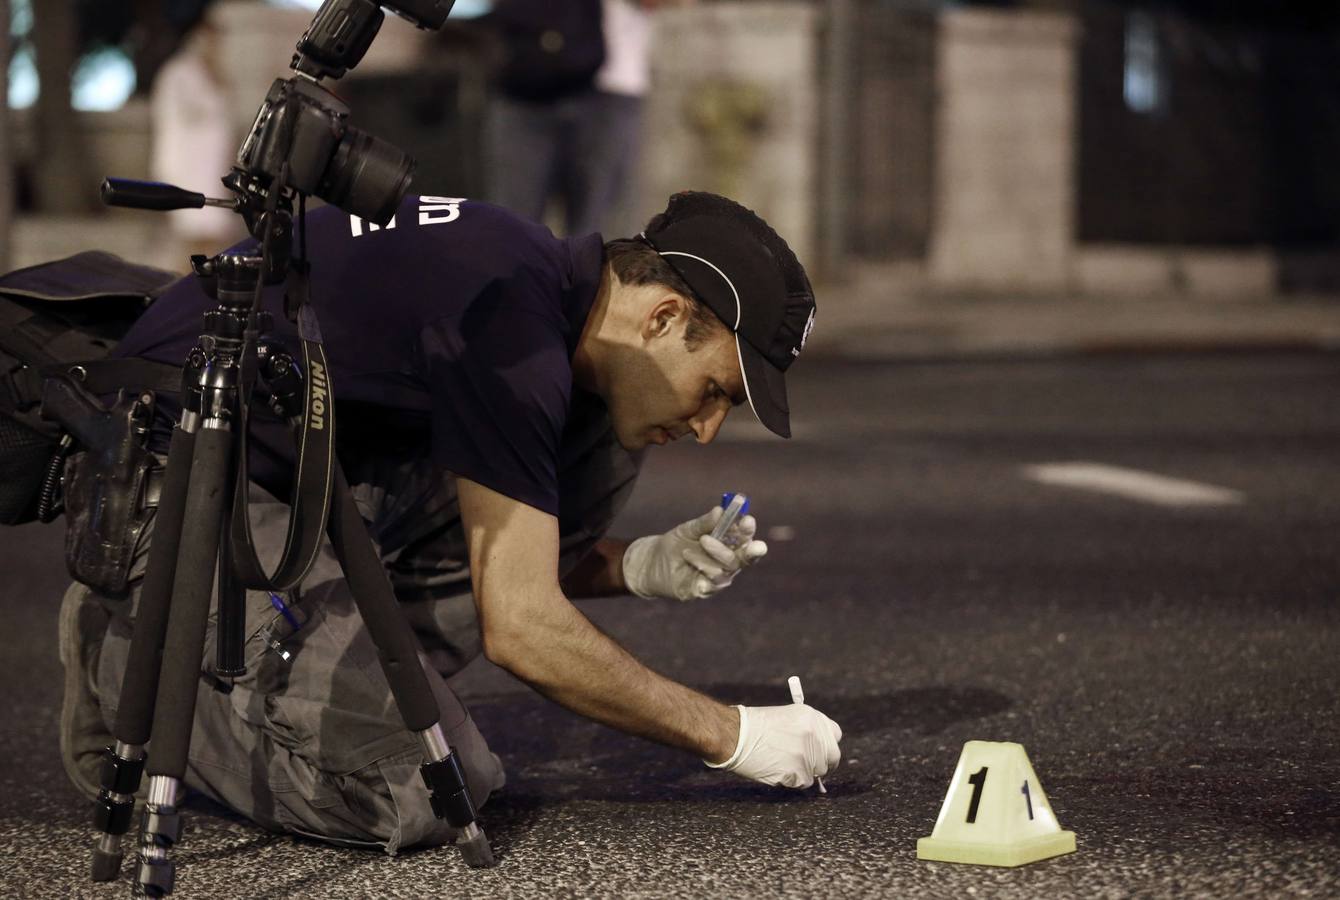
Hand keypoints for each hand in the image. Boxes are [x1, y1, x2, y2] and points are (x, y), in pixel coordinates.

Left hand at [621, 506, 767, 600]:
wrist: (653, 562)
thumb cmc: (676, 543)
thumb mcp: (689, 529)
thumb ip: (705, 523)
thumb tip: (720, 511)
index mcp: (729, 546)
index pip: (745, 540)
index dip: (748, 532)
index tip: (747, 520)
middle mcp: (727, 564)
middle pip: (742, 559)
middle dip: (742, 548)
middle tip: (737, 533)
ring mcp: (716, 580)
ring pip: (724, 571)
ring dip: (712, 555)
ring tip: (693, 547)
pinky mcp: (702, 591)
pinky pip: (708, 585)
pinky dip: (702, 572)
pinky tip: (690, 562)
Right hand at [705, 704, 842, 788]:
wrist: (735, 735)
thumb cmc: (754, 726)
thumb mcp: (786, 717)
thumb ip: (806, 730)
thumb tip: (819, 749)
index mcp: (811, 716)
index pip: (835, 734)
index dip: (828, 744)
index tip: (822, 751)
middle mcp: (814, 734)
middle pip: (832, 756)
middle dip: (822, 763)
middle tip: (809, 766)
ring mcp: (807, 754)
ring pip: (817, 772)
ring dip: (804, 772)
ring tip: (782, 763)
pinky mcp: (799, 771)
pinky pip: (803, 782)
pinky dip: (792, 780)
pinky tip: (776, 769)